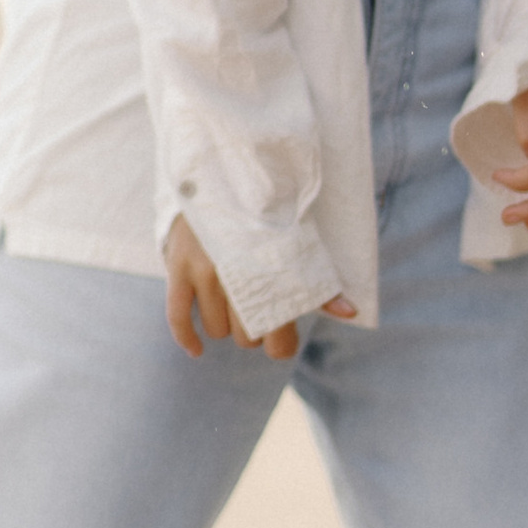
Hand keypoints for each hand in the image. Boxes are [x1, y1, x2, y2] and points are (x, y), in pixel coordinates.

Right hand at [164, 213, 355, 361]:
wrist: (224, 176)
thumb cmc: (266, 219)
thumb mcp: (297, 246)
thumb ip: (320, 284)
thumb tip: (351, 313)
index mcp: (269, 271)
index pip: (276, 337)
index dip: (281, 346)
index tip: (282, 340)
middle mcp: (235, 274)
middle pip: (244, 336)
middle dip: (254, 332)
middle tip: (258, 314)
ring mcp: (202, 271)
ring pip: (216, 328)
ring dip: (226, 326)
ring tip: (233, 306)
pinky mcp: (178, 266)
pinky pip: (177, 315)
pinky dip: (187, 337)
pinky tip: (197, 351)